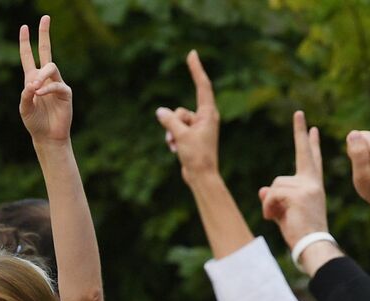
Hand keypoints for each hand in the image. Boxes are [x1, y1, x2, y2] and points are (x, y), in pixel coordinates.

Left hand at [18, 16, 71, 146]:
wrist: (47, 137)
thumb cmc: (35, 122)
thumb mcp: (24, 108)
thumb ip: (25, 95)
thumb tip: (32, 83)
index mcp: (32, 79)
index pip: (28, 56)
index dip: (25, 42)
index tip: (23, 27)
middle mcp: (45, 78)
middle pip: (45, 51)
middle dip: (44, 34)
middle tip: (45, 17)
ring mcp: (56, 83)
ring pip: (51, 68)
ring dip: (41, 76)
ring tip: (34, 88)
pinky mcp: (65, 93)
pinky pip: (56, 85)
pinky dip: (47, 89)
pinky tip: (39, 94)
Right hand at [155, 50, 220, 181]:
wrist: (202, 176)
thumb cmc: (197, 156)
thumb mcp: (180, 136)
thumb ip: (169, 121)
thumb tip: (160, 111)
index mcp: (208, 114)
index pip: (202, 86)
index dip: (196, 69)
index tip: (192, 54)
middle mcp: (205, 118)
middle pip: (181, 111)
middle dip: (173, 122)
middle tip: (176, 138)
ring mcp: (198, 128)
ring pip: (177, 121)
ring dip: (172, 133)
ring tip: (175, 146)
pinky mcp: (192, 137)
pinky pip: (177, 130)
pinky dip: (173, 139)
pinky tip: (174, 149)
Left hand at [260, 112, 332, 247]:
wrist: (312, 245)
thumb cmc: (300, 233)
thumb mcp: (285, 212)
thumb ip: (275, 198)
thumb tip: (263, 190)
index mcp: (313, 185)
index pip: (312, 160)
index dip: (311, 144)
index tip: (312, 128)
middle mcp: (312, 182)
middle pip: (303, 153)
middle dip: (300, 132)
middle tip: (298, 112)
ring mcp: (307, 186)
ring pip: (274, 184)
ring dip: (270, 202)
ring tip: (278, 216)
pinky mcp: (299, 193)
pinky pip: (272, 194)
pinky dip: (268, 207)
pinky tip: (275, 218)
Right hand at [346, 129, 369, 232]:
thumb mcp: (362, 176)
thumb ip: (357, 154)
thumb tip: (353, 133)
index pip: (354, 139)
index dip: (353, 155)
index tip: (362, 168)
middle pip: (359, 137)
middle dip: (358, 153)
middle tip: (367, 169)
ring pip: (363, 138)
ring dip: (363, 154)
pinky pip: (368, 140)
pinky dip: (368, 152)